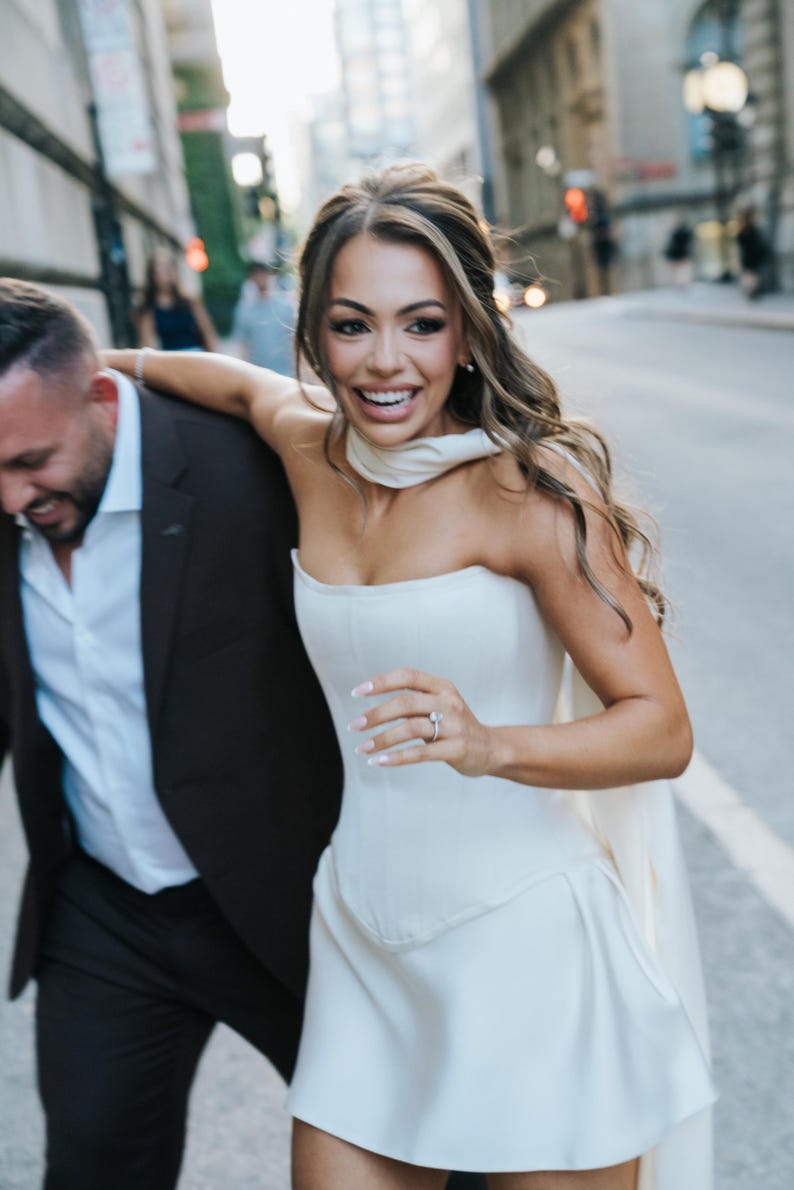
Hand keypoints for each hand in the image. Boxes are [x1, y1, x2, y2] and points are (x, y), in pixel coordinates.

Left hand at [348, 668, 495, 776]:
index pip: (407, 676)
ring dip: (382, 739)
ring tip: (363, 748)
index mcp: (442, 686)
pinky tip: (380, 761)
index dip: (381, 682)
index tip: (357, 692)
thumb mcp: (439, 705)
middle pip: (405, 703)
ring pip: (411, 727)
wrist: (491, 748)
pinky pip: (421, 753)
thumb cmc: (455, 726)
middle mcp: (449, 702)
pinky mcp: (457, 748)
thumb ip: (412, 701)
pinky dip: (397, 757)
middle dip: (376, 714)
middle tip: (354, 726)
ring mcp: (454, 725)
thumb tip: (372, 706)